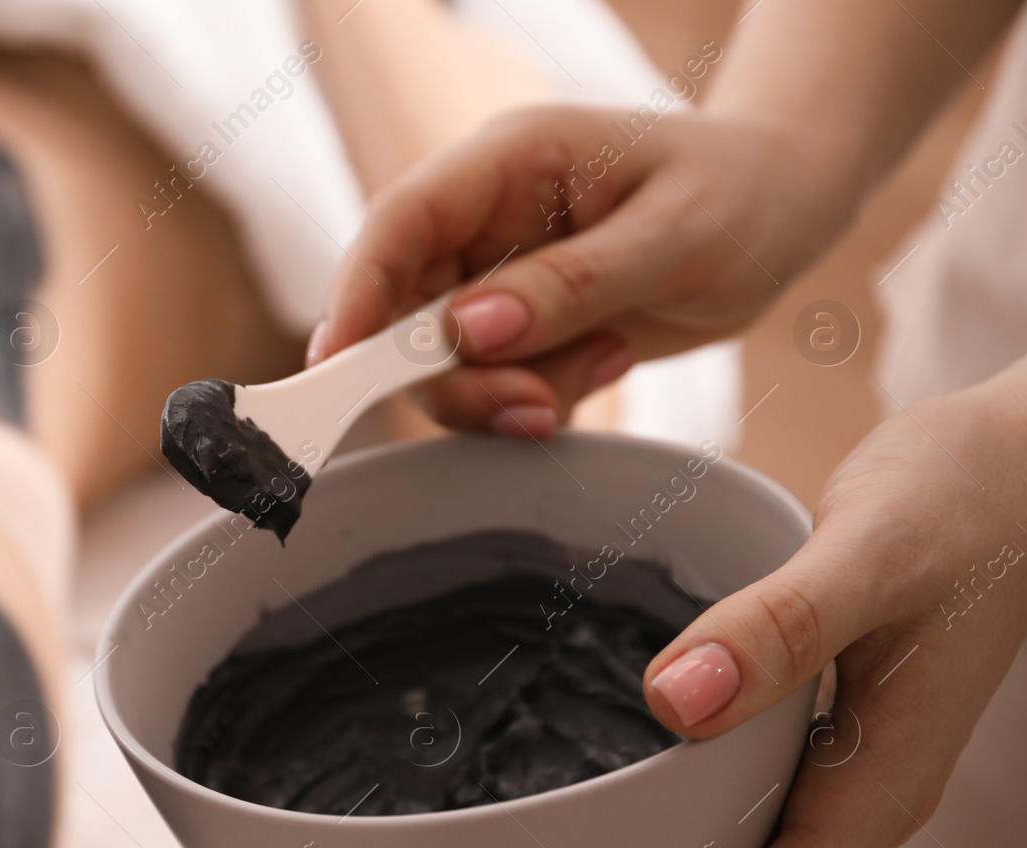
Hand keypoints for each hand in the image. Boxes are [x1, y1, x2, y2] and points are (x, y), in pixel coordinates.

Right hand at [308, 104, 855, 436]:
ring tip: (603, 366)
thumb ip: (569, 285)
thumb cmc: (743, 194)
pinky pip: (489, 387)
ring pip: (441, 365)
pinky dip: (536, 402)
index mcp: (506, 161)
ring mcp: (495, 276)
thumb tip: (462, 332)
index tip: (341, 367)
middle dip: (456, 377)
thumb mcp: (674, 236)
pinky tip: (606, 364)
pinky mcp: (517, 326)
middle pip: (401, 314)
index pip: (398, 225)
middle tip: (536, 406)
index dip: (356, 296)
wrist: (786, 210)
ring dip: (508, 394)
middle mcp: (483, 220)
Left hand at [517, 362, 1026, 847]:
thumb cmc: (970, 500)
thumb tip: (675, 701)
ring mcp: (846, 770)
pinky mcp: (826, 730)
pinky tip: (622, 817)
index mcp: (877, 789)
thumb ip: (782, 626)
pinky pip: (749, 824)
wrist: (1026, 466)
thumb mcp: (873, 552)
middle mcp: (860, 799)